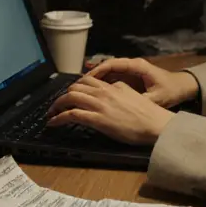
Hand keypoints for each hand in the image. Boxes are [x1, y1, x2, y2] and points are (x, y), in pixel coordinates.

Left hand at [45, 76, 174, 145]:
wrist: (155, 124)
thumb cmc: (147, 114)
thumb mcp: (132, 95)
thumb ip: (119, 90)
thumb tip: (112, 88)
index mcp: (112, 86)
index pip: (87, 81)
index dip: (75, 88)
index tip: (70, 94)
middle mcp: (103, 92)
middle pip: (75, 87)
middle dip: (63, 95)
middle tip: (57, 105)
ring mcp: (99, 105)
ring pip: (70, 97)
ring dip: (56, 105)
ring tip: (50, 113)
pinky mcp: (97, 119)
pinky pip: (71, 115)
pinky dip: (59, 118)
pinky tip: (53, 122)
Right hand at [86, 57, 199, 108]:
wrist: (182, 87)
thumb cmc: (171, 90)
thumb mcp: (157, 98)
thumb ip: (141, 101)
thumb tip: (125, 107)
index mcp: (137, 66)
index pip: (113, 64)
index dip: (98, 70)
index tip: (87, 79)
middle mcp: (131, 65)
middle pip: (107, 66)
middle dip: (92, 75)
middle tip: (78, 86)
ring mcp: (130, 71)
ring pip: (109, 72)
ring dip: (96, 80)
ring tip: (81, 89)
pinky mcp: (130, 78)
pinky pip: (113, 78)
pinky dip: (103, 84)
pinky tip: (94, 93)